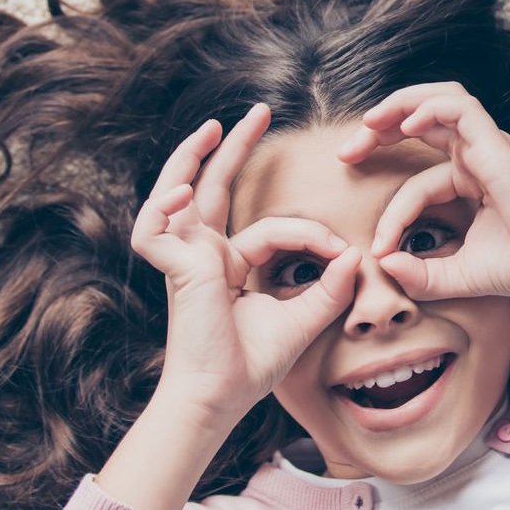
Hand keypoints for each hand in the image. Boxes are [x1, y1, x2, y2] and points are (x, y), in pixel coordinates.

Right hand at [129, 104, 361, 419]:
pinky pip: (153, 228)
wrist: (221, 398)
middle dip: (234, 148)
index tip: (341, 251)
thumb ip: (329, 289)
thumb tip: (355, 254)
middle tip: (259, 111)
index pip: (271, 228)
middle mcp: (203, 256)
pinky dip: (163, 205)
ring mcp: (184, 260)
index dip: (310, 235)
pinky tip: (186, 189)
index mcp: (229, 265)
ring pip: (176, 194)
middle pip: (212, 187)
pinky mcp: (173, 269)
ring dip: (190, 157)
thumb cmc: (252, 367)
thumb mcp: (302, 322)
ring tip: (214, 127)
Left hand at [338, 83, 509, 301]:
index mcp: (471, 177)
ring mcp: (488, 145)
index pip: (418, 182)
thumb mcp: (458, 275)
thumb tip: (384, 263)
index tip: (379, 248)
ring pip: (440, 99)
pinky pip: (459, 108)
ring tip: (368, 122)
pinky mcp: (497, 143)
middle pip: (421, 120)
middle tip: (346, 150)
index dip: (393, 213)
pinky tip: (402, 127)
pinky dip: (428, 109)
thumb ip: (421, 274)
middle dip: (379, 128)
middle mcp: (478, 154)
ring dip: (400, 104)